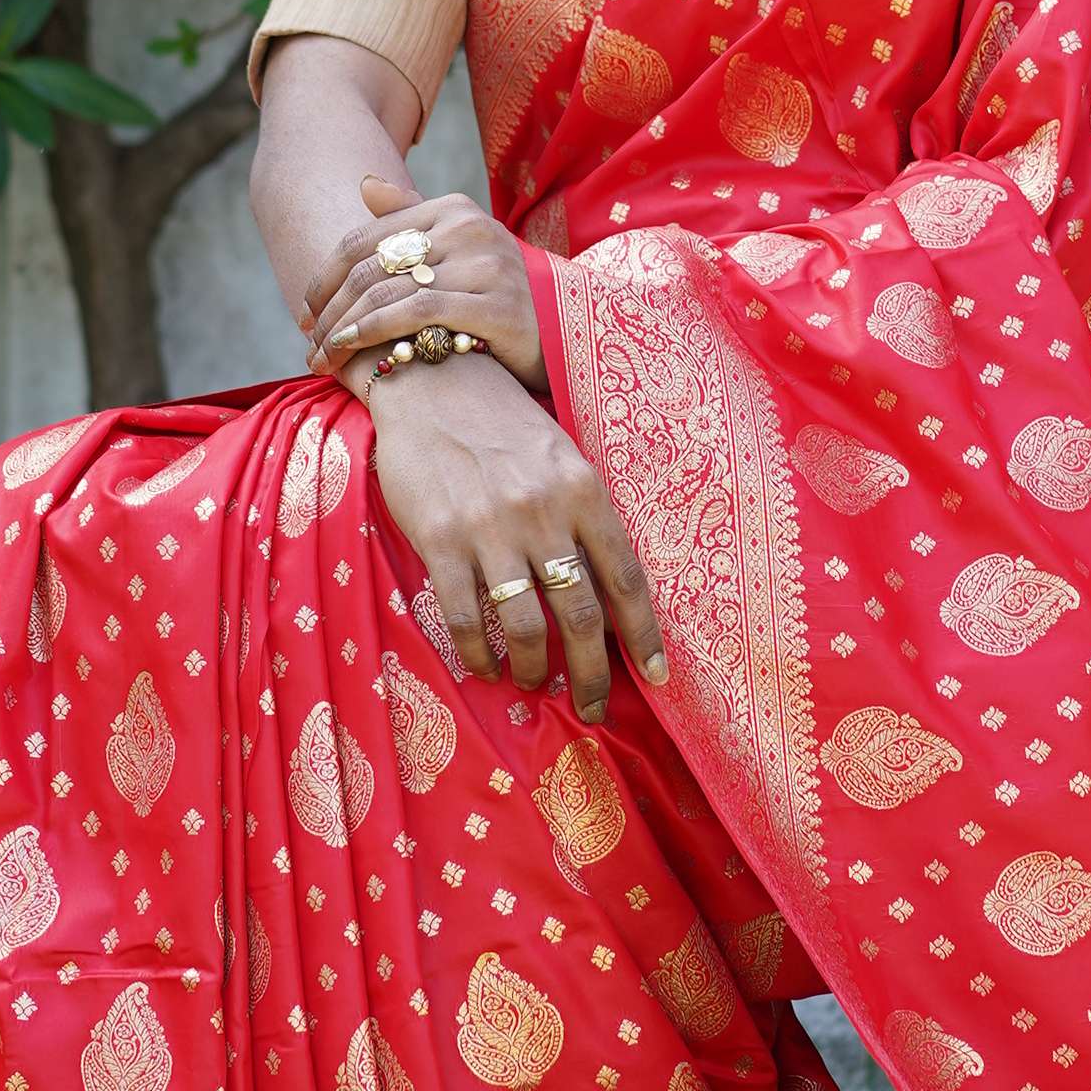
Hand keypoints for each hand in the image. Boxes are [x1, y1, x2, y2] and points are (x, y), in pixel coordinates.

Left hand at [301, 174, 546, 396]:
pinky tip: (354, 354)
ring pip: (387, 292)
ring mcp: (487, 265)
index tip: (306, 314)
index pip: (365, 238)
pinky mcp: (497, 305)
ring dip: (344, 331)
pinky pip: (417, 313)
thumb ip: (410, 218)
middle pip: (371, 268)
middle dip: (330, 311)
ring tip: (323, 360)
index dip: (325, 277)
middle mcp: (469, 228)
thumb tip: (365, 184)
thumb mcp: (456, 251)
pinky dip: (375, 333)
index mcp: (452, 209)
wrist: (563, 335)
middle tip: (310, 346)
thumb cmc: (495, 296)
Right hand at [359, 347, 667, 715]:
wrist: (434, 382)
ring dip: (532, 669)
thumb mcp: (562, 457)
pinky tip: (485, 666)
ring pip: (526, 627)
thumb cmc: (504, 425)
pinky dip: (478, 654)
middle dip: (592, 675)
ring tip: (532, 683)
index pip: (627, 579)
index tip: (656, 678)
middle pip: (581, 617)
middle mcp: (544, 513)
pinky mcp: (441, 540)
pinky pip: (466, 618)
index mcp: (585, 491)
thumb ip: (584, 517)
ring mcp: (491, 529)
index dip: (644, 637)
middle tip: (592, 708)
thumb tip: (607, 593)